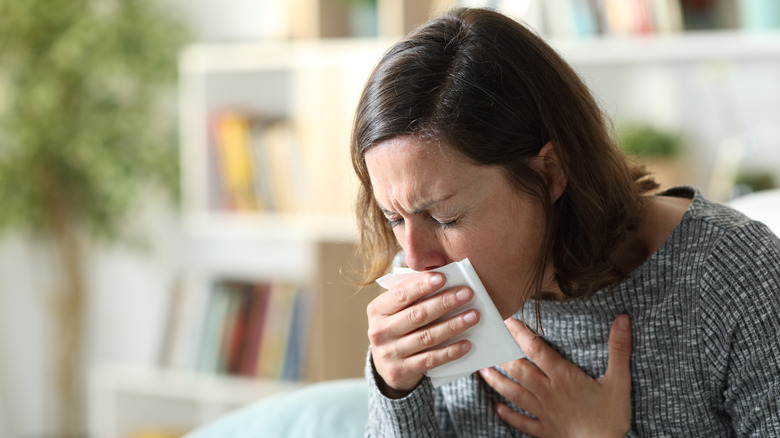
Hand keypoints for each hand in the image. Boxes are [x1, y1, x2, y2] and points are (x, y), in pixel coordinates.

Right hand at [367, 272, 479, 396]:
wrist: (386, 365)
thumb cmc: (398, 327)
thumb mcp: (396, 310)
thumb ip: (412, 294)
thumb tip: (442, 277)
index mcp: (377, 310)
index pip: (400, 294)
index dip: (421, 285)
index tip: (443, 277)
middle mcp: (379, 331)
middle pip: (417, 314)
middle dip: (444, 302)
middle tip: (467, 293)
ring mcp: (389, 353)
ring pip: (427, 337)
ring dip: (453, 325)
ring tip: (473, 316)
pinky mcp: (400, 371)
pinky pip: (430, 359)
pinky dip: (450, 351)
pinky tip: (466, 344)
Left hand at [479, 314, 632, 437]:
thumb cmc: (611, 418)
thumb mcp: (620, 381)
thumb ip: (619, 349)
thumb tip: (622, 319)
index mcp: (563, 377)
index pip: (537, 350)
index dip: (521, 334)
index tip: (508, 321)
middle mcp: (548, 392)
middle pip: (519, 370)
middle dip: (503, 355)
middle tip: (489, 343)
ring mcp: (543, 412)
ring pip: (514, 393)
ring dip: (497, 381)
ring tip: (483, 371)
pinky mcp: (545, 430)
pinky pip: (522, 421)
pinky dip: (508, 415)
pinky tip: (497, 408)